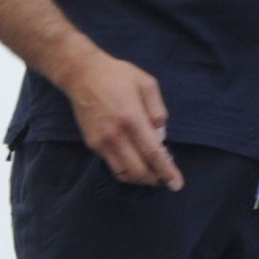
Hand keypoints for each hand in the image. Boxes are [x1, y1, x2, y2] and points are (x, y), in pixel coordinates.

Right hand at [60, 51, 182, 189]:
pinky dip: (126, 169)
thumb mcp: (147, 84)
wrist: (82, 74)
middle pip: (137, 170)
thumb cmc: (118, 76)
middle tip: (166, 177)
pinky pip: (112, 165)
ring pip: (123, 173)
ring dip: (140, 178)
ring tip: (153, 173)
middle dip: (154, 179)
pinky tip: (136, 162)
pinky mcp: (92, 144)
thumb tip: (161, 136)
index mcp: (131, 118)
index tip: (177, 184)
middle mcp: (115, 134)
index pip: (152, 153)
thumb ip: (158, 111)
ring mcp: (101, 141)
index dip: (166, 170)